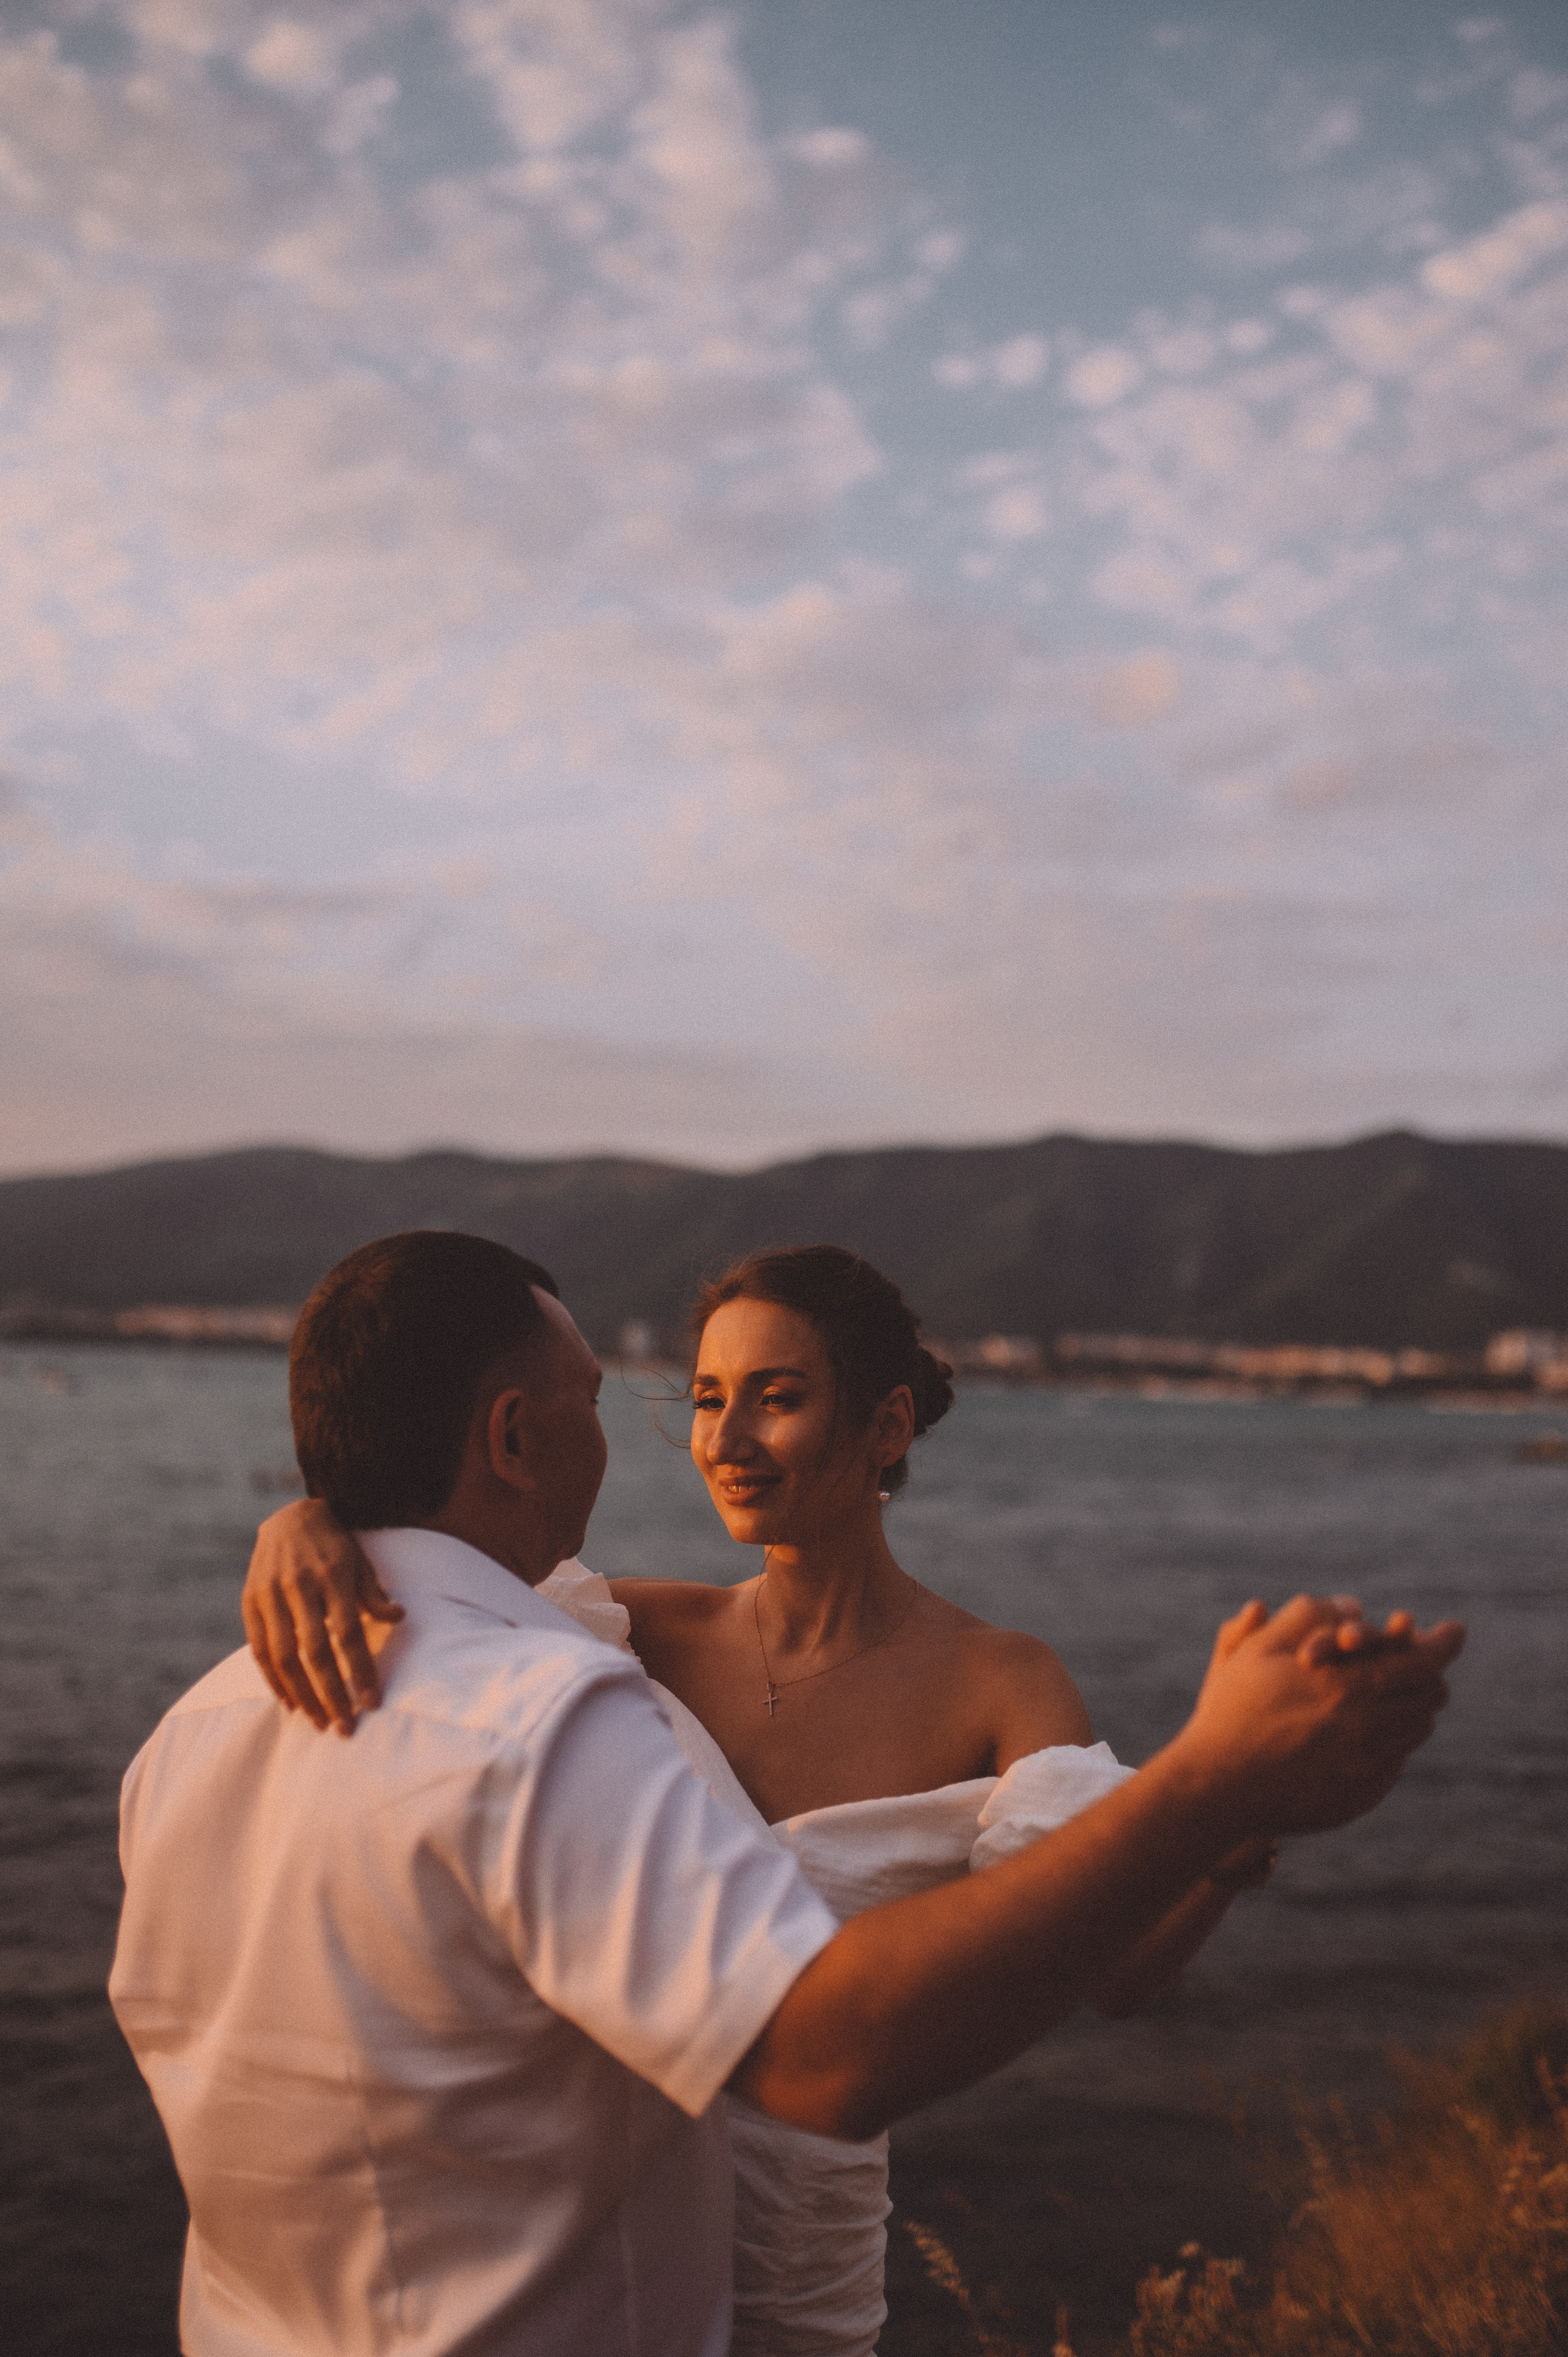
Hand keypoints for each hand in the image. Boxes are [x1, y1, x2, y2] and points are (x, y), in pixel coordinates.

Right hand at [240, 1498, 401, 1733]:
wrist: (290, 1516)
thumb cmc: (335, 1545)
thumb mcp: (361, 1562)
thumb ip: (374, 1594)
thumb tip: (399, 1618)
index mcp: (333, 1576)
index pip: (349, 1633)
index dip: (360, 1670)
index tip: (372, 1702)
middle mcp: (299, 1586)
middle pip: (315, 1651)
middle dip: (331, 1694)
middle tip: (345, 1727)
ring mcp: (270, 1594)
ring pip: (283, 1656)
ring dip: (302, 1695)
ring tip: (320, 1722)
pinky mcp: (249, 1601)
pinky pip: (258, 1649)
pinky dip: (273, 1680)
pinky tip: (290, 1702)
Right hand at [1186, 1594, 1464, 1838]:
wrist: (1217, 1786)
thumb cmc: (1232, 1711)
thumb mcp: (1258, 1651)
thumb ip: (1304, 1618)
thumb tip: (1344, 1604)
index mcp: (1349, 1687)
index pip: (1423, 1661)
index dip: (1444, 1642)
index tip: (1454, 1630)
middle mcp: (1369, 1730)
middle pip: (1430, 1697)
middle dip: (1430, 1674)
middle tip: (1421, 1663)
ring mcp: (1368, 1768)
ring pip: (1416, 1731)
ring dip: (1413, 1707)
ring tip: (1392, 1694)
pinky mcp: (1361, 1797)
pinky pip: (1395, 1763)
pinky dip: (1391, 1741)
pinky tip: (1364, 1732)